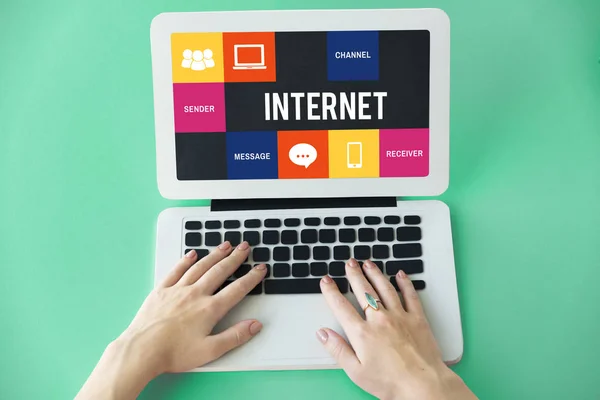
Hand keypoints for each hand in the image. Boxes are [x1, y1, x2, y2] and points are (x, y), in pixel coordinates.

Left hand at [76, 241, 265, 399]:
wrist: (141, 350)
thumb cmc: (173, 353)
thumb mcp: (210, 351)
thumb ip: (235, 336)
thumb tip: (254, 325)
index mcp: (209, 309)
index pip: (237, 289)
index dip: (251, 278)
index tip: (260, 269)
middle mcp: (195, 294)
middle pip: (220, 271)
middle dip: (235, 258)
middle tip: (245, 247)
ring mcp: (177, 290)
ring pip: (200, 267)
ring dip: (214, 254)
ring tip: (225, 245)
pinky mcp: (161, 290)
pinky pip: (176, 270)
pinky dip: (186, 261)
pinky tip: (192, 254)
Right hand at [317, 259, 476, 399]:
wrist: (423, 386)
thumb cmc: (391, 382)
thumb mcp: (356, 371)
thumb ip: (337, 350)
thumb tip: (322, 334)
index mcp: (362, 333)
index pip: (341, 306)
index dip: (331, 292)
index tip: (326, 281)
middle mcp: (380, 320)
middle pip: (363, 291)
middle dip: (354, 275)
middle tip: (349, 263)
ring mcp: (399, 317)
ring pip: (384, 288)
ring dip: (375, 273)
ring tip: (368, 263)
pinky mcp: (417, 319)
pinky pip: (410, 295)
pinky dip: (404, 283)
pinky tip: (400, 275)